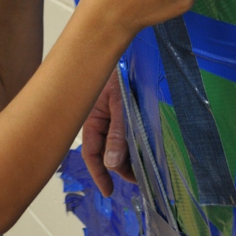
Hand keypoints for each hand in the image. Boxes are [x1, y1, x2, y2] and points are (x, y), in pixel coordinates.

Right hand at [82, 72, 135, 197]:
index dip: (99, 174)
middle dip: (120, 168)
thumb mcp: (117, 104)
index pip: (91, 154)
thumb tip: (113, 164)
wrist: (119, 45)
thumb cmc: (114, 71)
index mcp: (91, 119)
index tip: (109, 191)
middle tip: (138, 179)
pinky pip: (125, 131)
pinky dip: (133, 141)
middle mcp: (100, 119)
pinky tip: (144, 147)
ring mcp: (111, 114)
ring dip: (128, 155)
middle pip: (106, 151)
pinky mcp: (122, 109)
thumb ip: (117, 133)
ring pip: (117, 142)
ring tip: (144, 167)